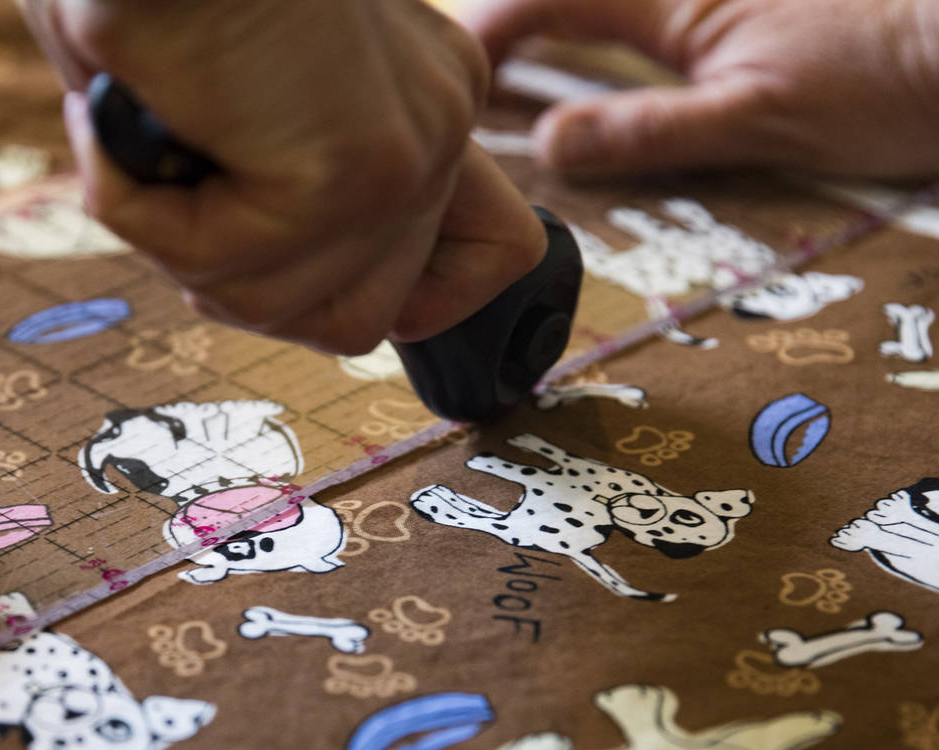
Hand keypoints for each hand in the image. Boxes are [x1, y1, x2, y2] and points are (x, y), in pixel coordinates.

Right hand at [19, 0, 546, 354]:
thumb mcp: (237, 98)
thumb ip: (278, 190)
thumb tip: (255, 270)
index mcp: (423, 98)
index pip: (492, 253)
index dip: (406, 296)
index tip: (308, 258)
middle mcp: (436, 124)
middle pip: (361, 318)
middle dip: (244, 283)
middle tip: (178, 191)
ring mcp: (402, 153)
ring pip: (279, 307)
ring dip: (175, 241)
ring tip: (143, 136)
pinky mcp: (347, 169)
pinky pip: (224, 268)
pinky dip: (141, 210)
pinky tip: (123, 125)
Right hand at [462, 0, 938, 177]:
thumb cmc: (886, 75)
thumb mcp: (753, 119)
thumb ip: (645, 130)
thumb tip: (549, 145)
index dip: (488, 34)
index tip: (454, 78)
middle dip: (512, 28)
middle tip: (469, 75)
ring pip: (602, 9)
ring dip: (553, 30)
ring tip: (512, 73)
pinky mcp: (730, 15)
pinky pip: (639, 24)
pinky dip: (599, 40)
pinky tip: (588, 70)